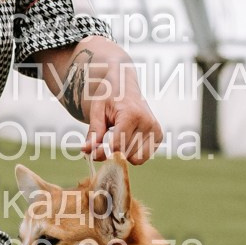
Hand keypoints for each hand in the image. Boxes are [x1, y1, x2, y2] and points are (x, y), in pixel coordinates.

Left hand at [62, 39, 163, 163]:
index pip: (118, 145)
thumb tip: (86, 150)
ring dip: (123, 154)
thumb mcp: (97, 110)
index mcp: (132, 115)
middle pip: (126, 154)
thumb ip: (94, 131)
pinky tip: (127, 139)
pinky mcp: (159, 136)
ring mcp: (156, 130)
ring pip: (136, 159)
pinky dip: (132, 153)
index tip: (93, 149)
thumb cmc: (109, 96)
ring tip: (117, 137)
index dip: (103, 152)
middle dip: (111, 153)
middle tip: (103, 142)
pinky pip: (143, 157)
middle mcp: (148, 123)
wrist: (125, 85)